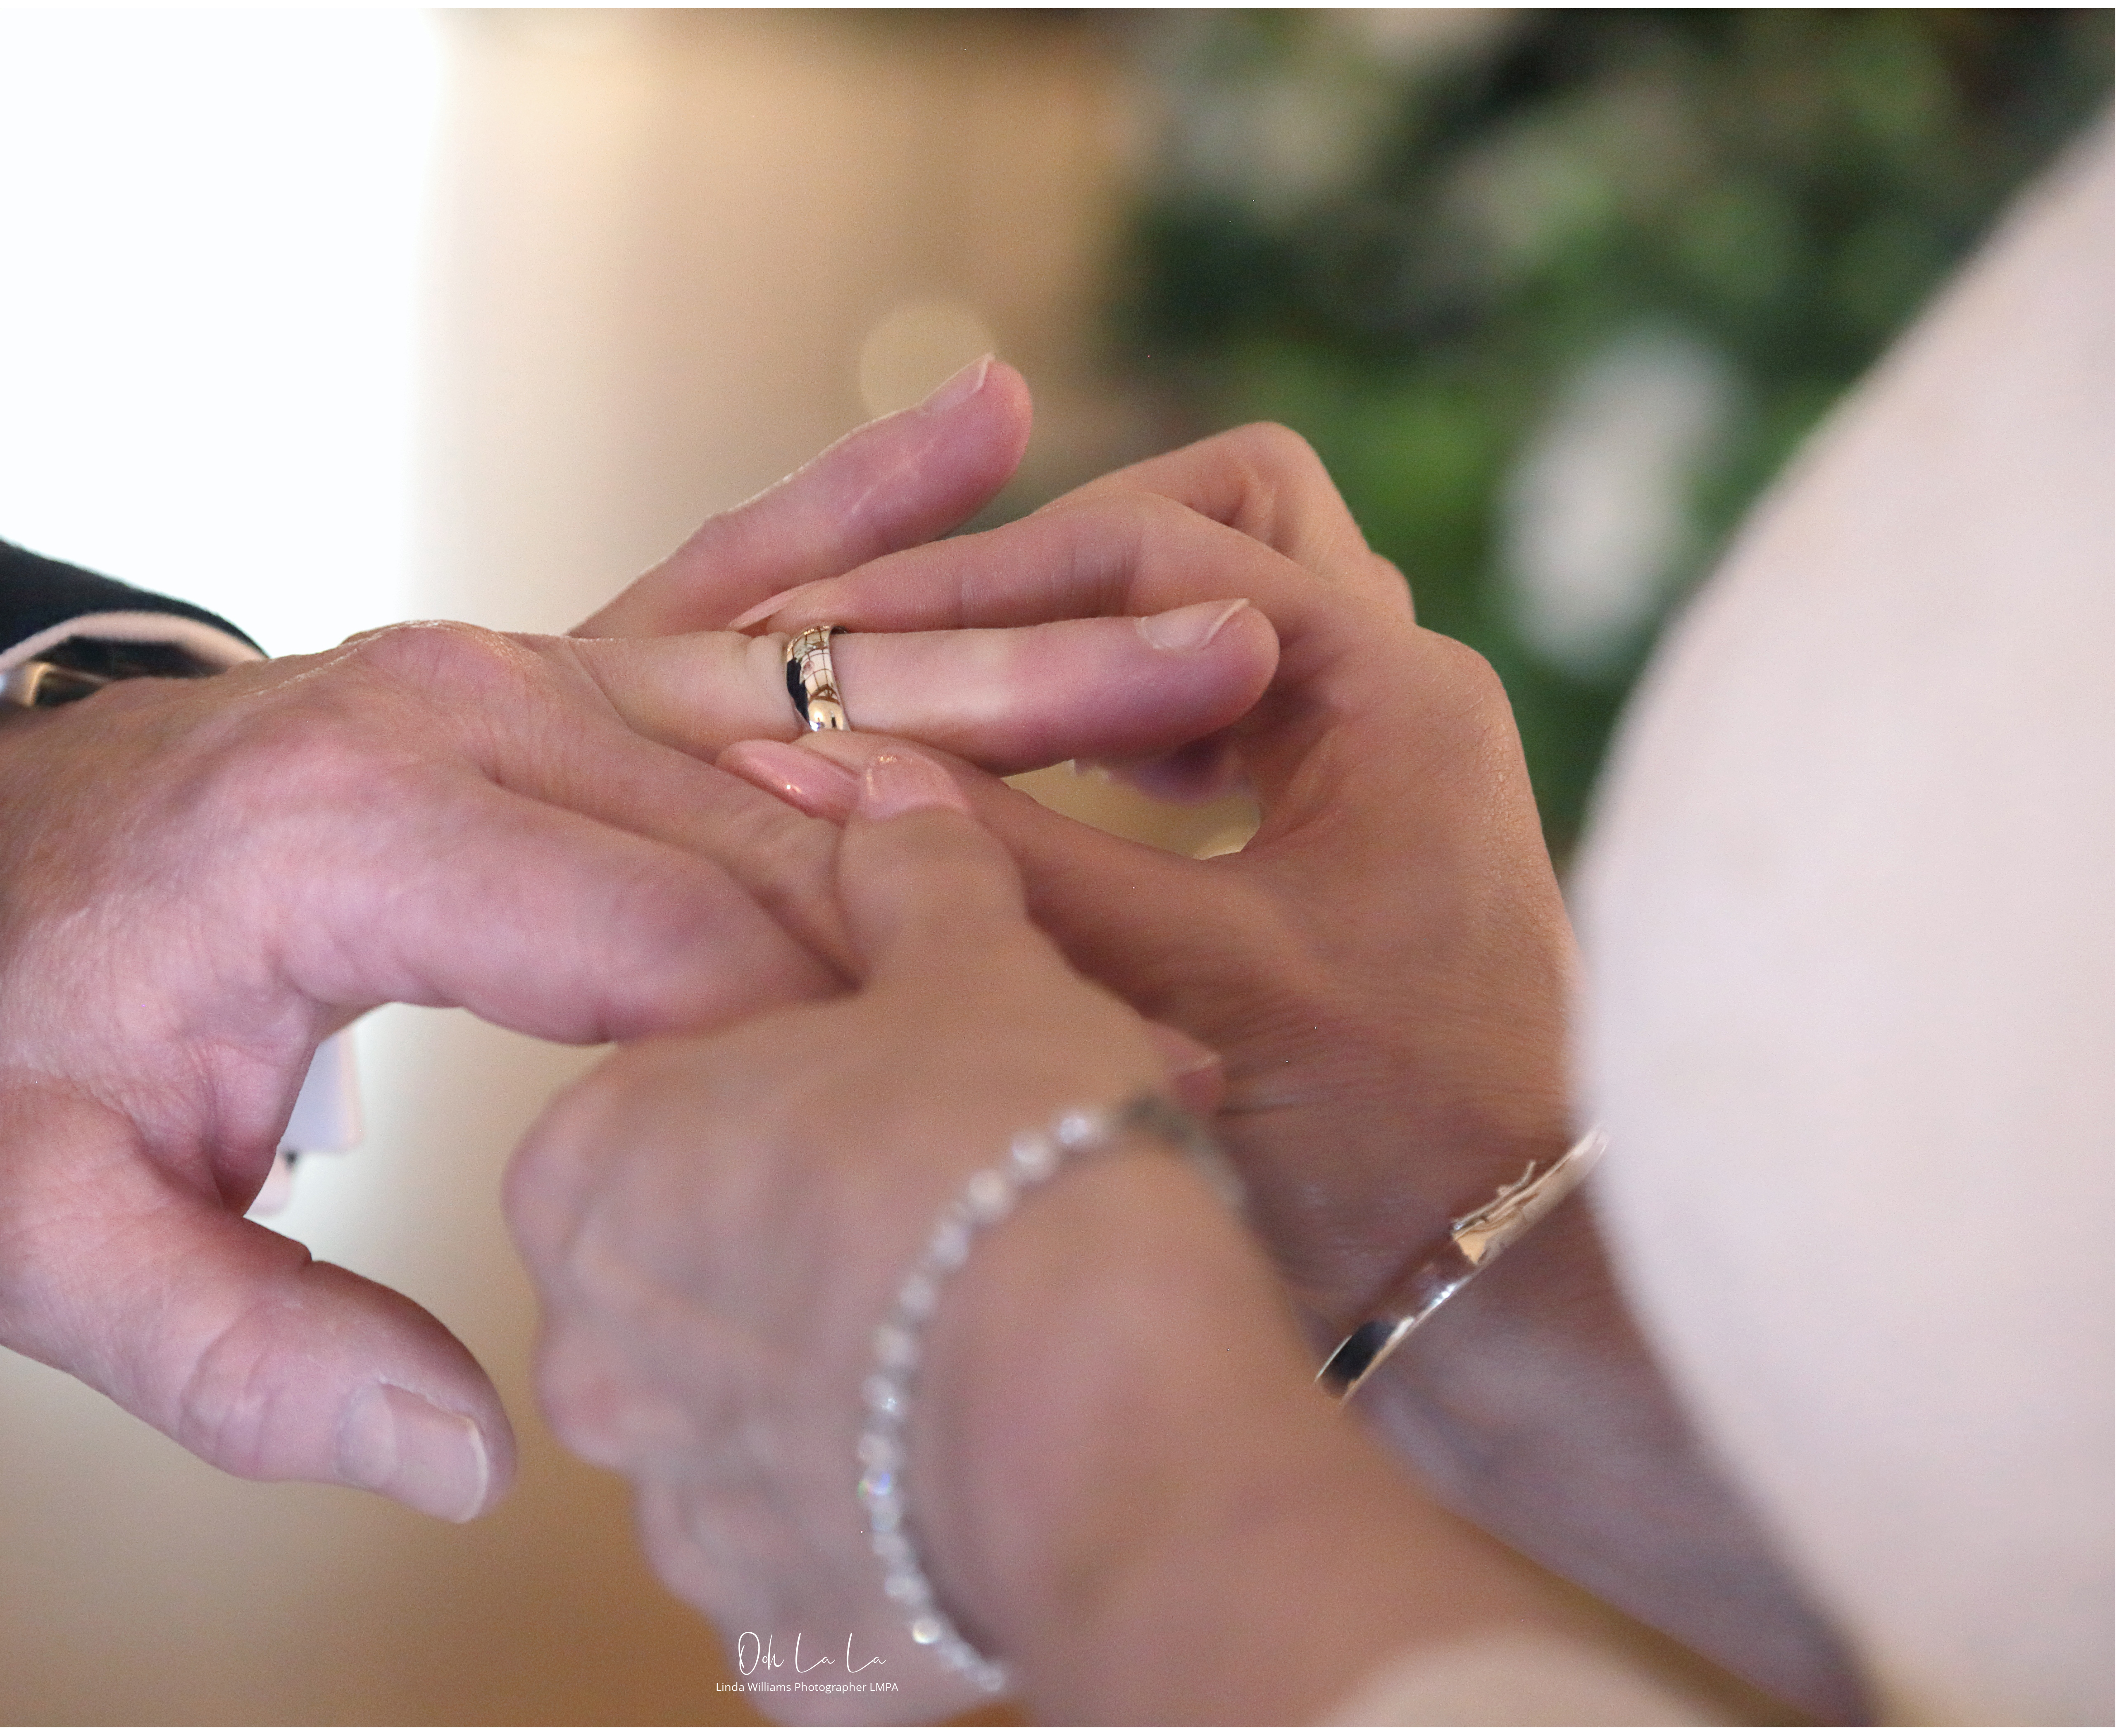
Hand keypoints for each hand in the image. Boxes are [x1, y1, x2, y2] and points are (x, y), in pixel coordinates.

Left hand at [0, 361, 1271, 1525]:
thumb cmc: (2, 1045)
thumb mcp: (43, 1228)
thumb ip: (238, 1349)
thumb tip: (463, 1451)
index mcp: (358, 836)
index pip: (670, 938)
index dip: (853, 1032)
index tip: (1020, 1105)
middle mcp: (456, 708)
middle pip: (780, 792)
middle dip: (1002, 839)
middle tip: (1215, 873)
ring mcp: (502, 660)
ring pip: (793, 673)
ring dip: (1009, 656)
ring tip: (1216, 626)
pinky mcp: (528, 658)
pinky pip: (719, 578)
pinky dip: (861, 509)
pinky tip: (996, 430)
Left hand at [505, 747, 1628, 1724]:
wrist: (1115, 1432)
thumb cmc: (1020, 1178)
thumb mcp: (973, 972)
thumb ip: (905, 875)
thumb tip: (872, 793)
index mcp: (592, 1162)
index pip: (689, 1079)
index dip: (840, 1047)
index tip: (947, 1052)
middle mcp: (596, 1340)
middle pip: (724, 1232)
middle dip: (848, 1194)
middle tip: (991, 1172)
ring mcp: (676, 1499)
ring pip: (775, 1387)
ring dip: (874, 1342)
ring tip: (1018, 1299)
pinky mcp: (767, 1623)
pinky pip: (827, 1527)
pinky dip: (898, 1481)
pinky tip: (1004, 1426)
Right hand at [716, 425, 1866, 1719]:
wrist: (1503, 1285)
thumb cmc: (1377, 1151)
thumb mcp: (1174, 984)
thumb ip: (1003, 858)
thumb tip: (814, 757)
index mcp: (1393, 695)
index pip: (1157, 554)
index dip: (979, 579)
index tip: (843, 624)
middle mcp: (1402, 689)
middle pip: (1219, 517)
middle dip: (1059, 556)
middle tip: (921, 634)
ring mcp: (1381, 747)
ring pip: (1222, 601)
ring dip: (1091, 632)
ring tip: (964, 694)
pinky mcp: (1345, 814)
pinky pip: (1219, 699)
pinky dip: (1118, 709)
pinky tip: (1042, 775)